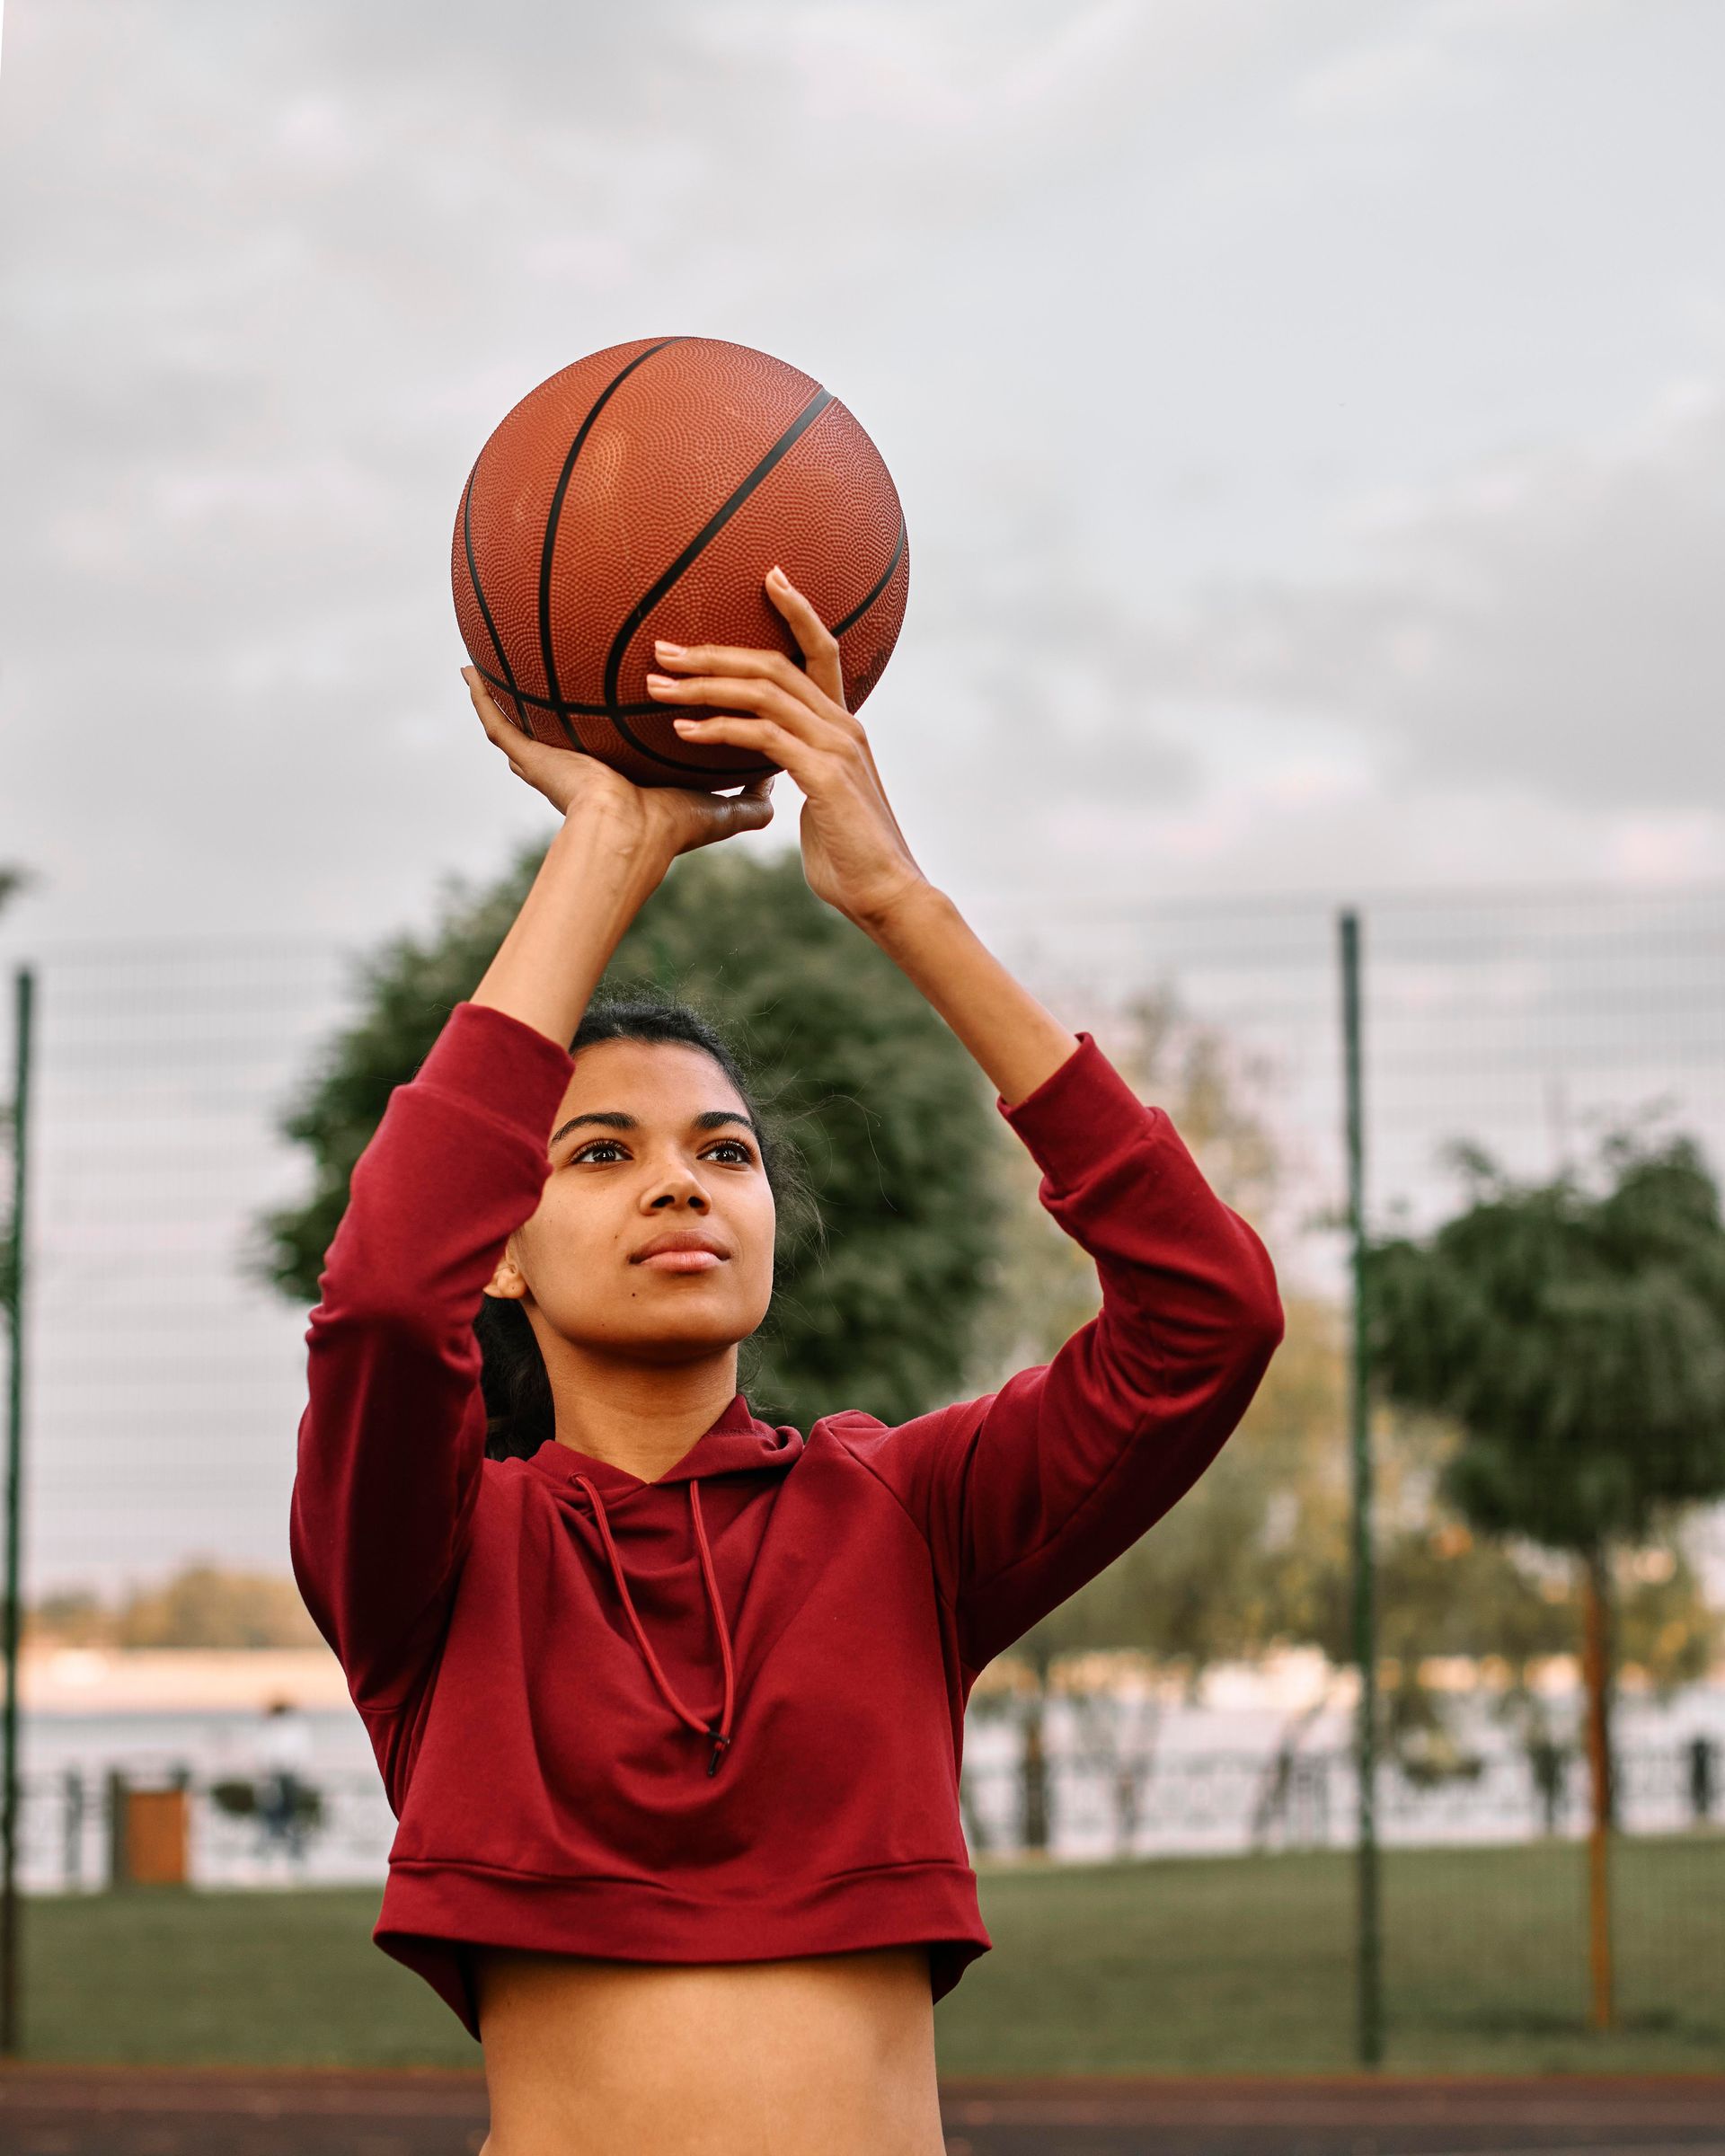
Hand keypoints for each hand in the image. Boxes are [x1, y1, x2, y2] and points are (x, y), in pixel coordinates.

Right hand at [463, 667, 775, 876]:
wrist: (628, 838)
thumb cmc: (667, 830)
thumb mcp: (713, 809)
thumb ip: (744, 799)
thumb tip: (771, 787)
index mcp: (611, 775)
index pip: (602, 743)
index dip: (603, 721)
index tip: (609, 694)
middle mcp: (575, 763)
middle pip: (553, 727)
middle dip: (546, 701)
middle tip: (538, 664)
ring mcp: (547, 760)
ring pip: (519, 718)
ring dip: (503, 690)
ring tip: (485, 655)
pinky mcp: (531, 756)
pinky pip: (498, 721)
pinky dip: (481, 697)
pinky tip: (466, 671)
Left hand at [643, 567, 926, 924]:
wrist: (885, 894)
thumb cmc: (849, 859)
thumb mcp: (821, 805)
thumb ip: (799, 776)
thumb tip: (772, 778)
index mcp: (843, 726)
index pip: (821, 650)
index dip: (797, 610)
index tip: (767, 576)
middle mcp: (843, 725)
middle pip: (775, 664)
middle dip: (714, 651)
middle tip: (662, 647)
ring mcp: (835, 746)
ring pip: (763, 692)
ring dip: (703, 684)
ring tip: (655, 685)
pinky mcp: (822, 774)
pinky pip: (760, 736)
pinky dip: (717, 728)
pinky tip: (680, 731)